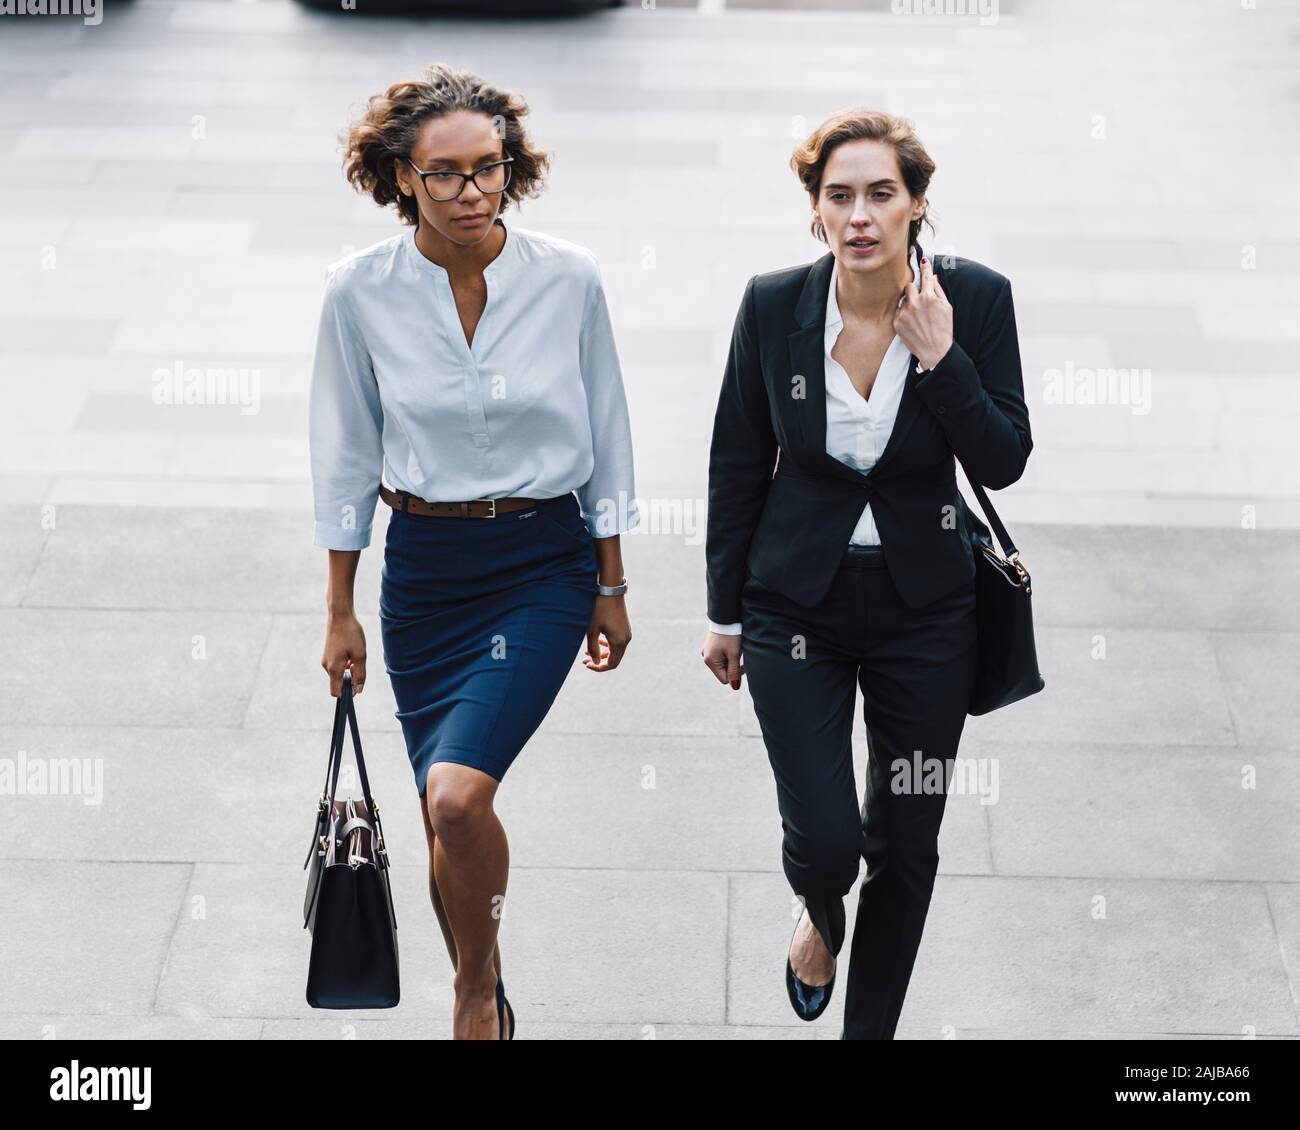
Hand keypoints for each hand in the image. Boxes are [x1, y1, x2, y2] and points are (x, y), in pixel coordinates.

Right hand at [322, 611, 366, 695]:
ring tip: (357, 655)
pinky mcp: (328, 654)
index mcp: (333, 669)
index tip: (357, 686)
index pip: (336, 692)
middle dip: (351, 678)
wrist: (340, 615)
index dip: (347, 693)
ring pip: (340, 673)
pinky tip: (352, 652)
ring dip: (350, 670)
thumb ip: (360, 674)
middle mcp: (327, 666)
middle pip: (339, 682)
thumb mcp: (360, 655)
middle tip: (360, 663)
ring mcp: (326, 660)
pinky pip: (338, 666)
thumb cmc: (351, 634)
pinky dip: (346, 663)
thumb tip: (358, 690)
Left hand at [583, 595, 630, 671]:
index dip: (598, 667)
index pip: (611, 664)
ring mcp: (627, 633)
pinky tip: (598, 641)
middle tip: (585, 659)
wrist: (610, 591)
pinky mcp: (625, 627)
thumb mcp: (592, 630)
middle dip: (600, 661)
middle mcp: (626, 639)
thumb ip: (593, 649)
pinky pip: (618, 642)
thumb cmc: (598, 609)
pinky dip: (608, 645)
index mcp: (618, 641)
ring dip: (603, 653)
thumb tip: (595, 663)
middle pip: (615, 659)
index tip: (586, 664)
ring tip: (588, 651)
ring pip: (616, 651)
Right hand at [700, 631, 744, 689]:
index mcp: (710, 661)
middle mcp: (706, 657)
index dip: (736, 674)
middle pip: (723, 672)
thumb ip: (734, 672)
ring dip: (731, 659)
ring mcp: (707, 652)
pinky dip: (728, 654)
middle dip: (733, 665)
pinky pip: (721, 656)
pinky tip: (731, 645)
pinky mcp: (710, 647)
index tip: (743, 664)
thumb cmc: (731, 635)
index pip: (725, 679)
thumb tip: (735, 687)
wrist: (726, 616)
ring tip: (735, 648)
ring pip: (723, 664)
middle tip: (739, 653)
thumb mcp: (734, 654)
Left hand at [893, 256, 952, 370]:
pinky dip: (904, 315)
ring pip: (903, 300)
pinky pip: (898, 312)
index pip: (925, 276)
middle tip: (920, 300)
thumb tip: (933, 278)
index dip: (924, 267)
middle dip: (914, 291)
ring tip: (918, 317)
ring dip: (909, 304)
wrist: (935, 351)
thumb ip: (938, 291)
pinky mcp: (897, 322)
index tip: (922, 260)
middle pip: (908, 287)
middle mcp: (915, 303)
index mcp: (929, 297)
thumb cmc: (943, 330)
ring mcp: (904, 312)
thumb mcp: (947, 308)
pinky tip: (913, 323)